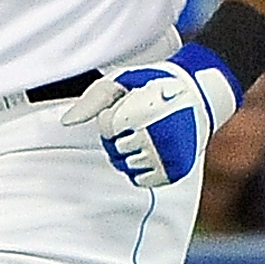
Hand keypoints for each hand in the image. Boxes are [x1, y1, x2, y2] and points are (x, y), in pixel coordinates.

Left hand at [64, 46, 238, 189]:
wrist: (198, 93)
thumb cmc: (152, 85)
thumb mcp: (119, 83)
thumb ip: (92, 102)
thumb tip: (67, 122)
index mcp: (143, 112)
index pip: (108, 129)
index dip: (110, 119)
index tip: (125, 109)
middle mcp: (158, 136)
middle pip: (116, 151)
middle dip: (118, 139)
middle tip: (135, 124)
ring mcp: (169, 154)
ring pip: (129, 167)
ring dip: (128, 155)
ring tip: (144, 136)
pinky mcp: (177, 168)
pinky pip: (144, 180)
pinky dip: (140, 171)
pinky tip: (146, 153)